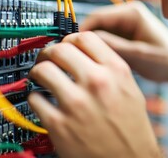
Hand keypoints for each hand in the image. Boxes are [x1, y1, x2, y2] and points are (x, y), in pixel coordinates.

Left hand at [28, 31, 159, 157]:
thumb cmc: (132, 130)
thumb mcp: (130, 90)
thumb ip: (109, 68)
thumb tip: (84, 52)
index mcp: (116, 71)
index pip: (85, 37)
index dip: (70, 39)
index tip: (65, 46)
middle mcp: (97, 83)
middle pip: (60, 50)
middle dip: (49, 53)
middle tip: (46, 60)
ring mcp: (76, 103)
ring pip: (42, 70)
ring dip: (37, 72)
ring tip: (39, 78)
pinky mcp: (59, 125)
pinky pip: (35, 99)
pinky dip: (35, 99)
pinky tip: (43, 103)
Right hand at [81, 1, 167, 82]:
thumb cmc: (167, 61)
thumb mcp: (138, 55)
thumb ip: (113, 46)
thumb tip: (86, 40)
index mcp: (132, 12)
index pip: (97, 15)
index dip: (81, 30)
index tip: (68, 44)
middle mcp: (127, 15)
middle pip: (95, 24)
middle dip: (85, 39)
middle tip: (73, 56)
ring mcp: (125, 25)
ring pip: (99, 33)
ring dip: (92, 45)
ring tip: (83, 61)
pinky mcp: (125, 36)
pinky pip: (106, 40)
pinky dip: (100, 50)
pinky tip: (96, 62)